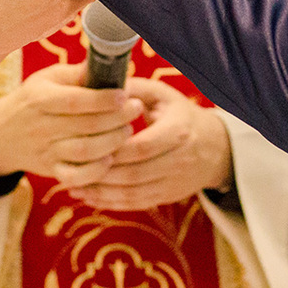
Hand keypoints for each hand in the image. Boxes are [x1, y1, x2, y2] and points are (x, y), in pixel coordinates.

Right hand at [0, 63, 144, 187]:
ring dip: (112, 143)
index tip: (124, 94)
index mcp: (40, 99)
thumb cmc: (33, 100)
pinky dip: (95, 172)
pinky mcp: (51, 170)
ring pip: (83, 152)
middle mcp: (41, 126)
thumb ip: (76, 74)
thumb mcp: (47, 79)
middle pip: (85, 126)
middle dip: (116, 119)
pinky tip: (110, 159)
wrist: (0, 134)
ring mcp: (46, 151)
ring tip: (127, 131)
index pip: (74, 101)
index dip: (102, 99)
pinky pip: (75, 177)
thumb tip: (107, 66)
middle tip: (136, 110)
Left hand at [69, 78, 232, 210]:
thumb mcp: (163, 95)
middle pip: (135, 173)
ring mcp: (174, 182)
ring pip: (133, 194)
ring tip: (72, 186)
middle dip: (101, 173)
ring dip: (101, 193)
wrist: (216, 147)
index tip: (87, 144)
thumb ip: (134, 89)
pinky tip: (89, 197)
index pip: (142, 146)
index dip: (113, 148)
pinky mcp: (167, 196)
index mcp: (179, 130)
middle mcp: (179, 160)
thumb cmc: (181, 115)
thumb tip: (100, 83)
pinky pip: (136, 204)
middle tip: (71, 168)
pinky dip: (111, 204)